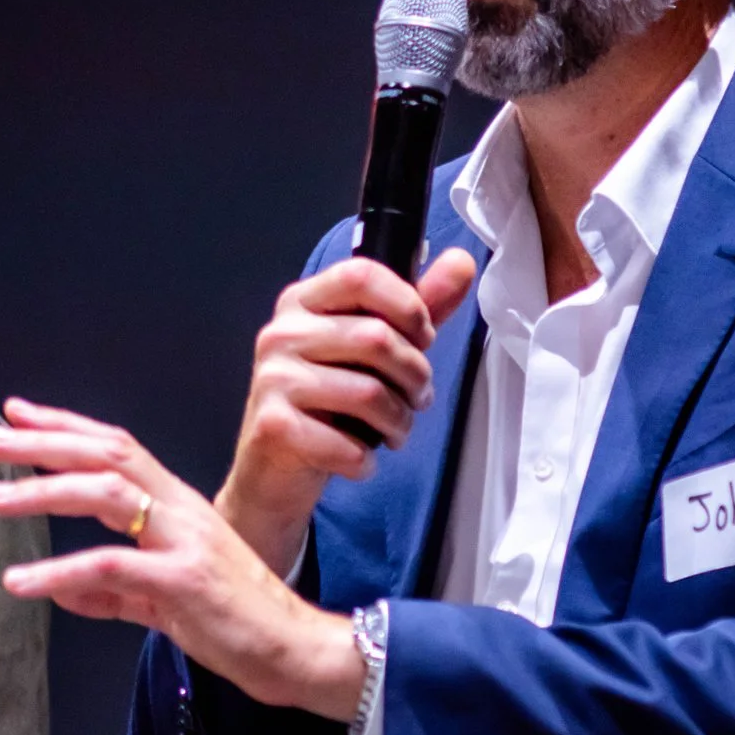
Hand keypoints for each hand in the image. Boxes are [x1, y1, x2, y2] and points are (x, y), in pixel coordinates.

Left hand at [0, 402, 366, 720]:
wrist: (295, 647)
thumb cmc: (237, 621)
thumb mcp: (165, 599)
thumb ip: (113, 592)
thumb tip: (62, 591)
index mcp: (179, 505)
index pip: (119, 447)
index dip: (68, 426)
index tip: (20, 414)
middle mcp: (181, 510)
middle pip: (108, 454)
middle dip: (46, 441)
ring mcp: (184, 541)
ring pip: (107, 494)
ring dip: (44, 491)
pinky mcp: (183, 581)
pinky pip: (111, 567)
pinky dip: (59, 571)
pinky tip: (20, 581)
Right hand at [217, 247, 475, 573]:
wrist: (274, 470)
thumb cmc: (328, 403)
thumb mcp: (374, 350)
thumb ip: (416, 308)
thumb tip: (461, 263)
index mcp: (304, 302)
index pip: (361, 274)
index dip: (407, 305)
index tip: (422, 336)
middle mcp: (281, 332)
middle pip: (375, 337)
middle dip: (415, 375)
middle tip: (417, 397)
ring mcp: (273, 378)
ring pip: (368, 392)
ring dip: (399, 422)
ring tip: (396, 431)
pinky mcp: (273, 425)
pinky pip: (345, 443)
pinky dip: (364, 459)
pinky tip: (360, 459)